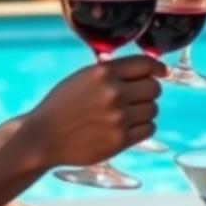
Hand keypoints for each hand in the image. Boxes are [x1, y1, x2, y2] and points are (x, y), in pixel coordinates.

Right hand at [27, 55, 164, 166]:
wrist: (43, 136)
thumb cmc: (63, 105)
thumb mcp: (83, 77)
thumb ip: (113, 71)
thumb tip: (151, 69)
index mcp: (104, 72)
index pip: (146, 64)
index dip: (157, 68)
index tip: (162, 72)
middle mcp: (114, 93)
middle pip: (154, 87)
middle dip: (148, 91)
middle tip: (136, 97)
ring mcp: (118, 118)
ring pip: (153, 109)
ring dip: (145, 110)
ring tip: (127, 114)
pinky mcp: (120, 140)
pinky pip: (149, 128)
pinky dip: (143, 127)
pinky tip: (128, 126)